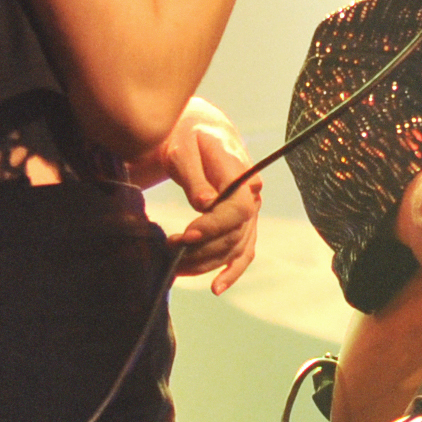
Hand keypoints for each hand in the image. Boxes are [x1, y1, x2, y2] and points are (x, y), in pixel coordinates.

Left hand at [133, 98, 262, 293]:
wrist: (198, 133)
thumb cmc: (186, 137)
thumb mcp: (183, 148)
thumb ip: (194, 175)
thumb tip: (205, 203)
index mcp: (239, 171)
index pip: (238, 207)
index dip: (214, 225)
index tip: (185, 236)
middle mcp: (251, 193)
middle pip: (235, 232)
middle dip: (202, 248)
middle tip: (169, 250)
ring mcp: (250, 211)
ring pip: (235, 246)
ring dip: (207, 263)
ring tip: (176, 268)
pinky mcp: (242, 223)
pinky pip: (243, 251)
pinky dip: (232, 271)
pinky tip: (216, 287)